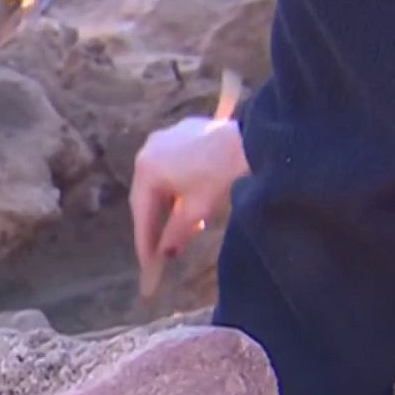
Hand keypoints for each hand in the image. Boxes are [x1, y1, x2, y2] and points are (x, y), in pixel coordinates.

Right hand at [129, 117, 248, 293]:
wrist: (253, 141)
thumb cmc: (221, 176)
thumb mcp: (197, 211)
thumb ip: (176, 234)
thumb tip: (165, 253)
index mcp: (146, 170)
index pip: (142, 213)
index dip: (145, 241)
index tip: (148, 264)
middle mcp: (148, 150)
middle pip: (146, 195)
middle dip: (154, 223)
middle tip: (158, 250)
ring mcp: (164, 138)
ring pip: (159, 180)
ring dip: (167, 204)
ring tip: (180, 227)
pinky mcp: (182, 130)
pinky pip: (171, 164)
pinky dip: (176, 185)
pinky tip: (189, 198)